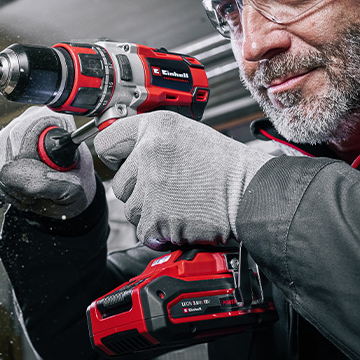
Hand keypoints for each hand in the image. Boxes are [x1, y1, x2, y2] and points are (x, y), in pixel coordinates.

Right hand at [0, 106, 95, 218]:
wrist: (71, 193)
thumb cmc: (77, 186)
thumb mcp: (72, 188)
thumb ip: (47, 181)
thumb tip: (10, 175)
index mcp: (54, 121)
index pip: (22, 132)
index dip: (21, 163)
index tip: (33, 189)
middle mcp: (30, 120)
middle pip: (0, 145)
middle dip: (9, 180)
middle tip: (28, 200)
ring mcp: (11, 131)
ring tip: (20, 200)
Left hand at [94, 111, 271, 248]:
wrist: (252, 193)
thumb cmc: (227, 167)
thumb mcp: (187, 135)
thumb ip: (153, 140)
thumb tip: (125, 155)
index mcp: (156, 126)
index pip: (107, 142)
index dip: (115, 157)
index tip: (122, 163)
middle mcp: (149, 151)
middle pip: (119, 183)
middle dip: (139, 191)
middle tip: (169, 189)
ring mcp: (152, 184)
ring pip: (130, 209)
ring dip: (150, 213)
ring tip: (180, 204)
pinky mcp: (156, 216)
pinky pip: (143, 231)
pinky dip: (160, 233)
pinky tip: (181, 219)